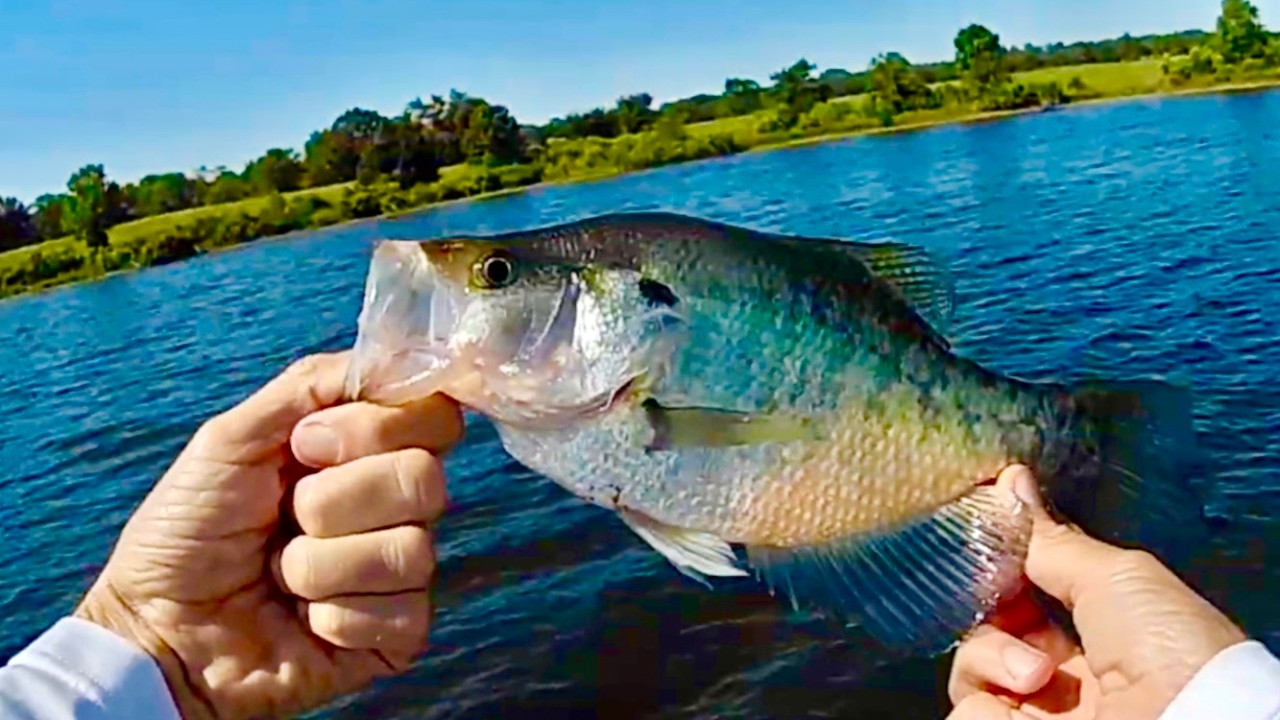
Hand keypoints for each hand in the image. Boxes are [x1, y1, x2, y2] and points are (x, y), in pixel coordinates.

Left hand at [73, 352, 463, 718]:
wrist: (158, 628)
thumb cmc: (187, 530)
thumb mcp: (231, 438)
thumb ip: (309, 387)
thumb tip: (390, 355)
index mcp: (366, 450)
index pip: (434, 414)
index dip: (380, 425)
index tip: (307, 443)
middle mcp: (395, 506)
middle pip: (425, 479)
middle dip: (334, 500)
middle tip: (284, 515)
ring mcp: (402, 571)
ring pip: (409, 549)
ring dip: (320, 565)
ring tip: (280, 575)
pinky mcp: (400, 634)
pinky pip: (400, 612)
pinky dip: (334, 615)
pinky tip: (304, 621)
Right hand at [946, 465, 1246, 719]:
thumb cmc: (1169, 648)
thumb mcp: (1113, 573)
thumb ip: (1050, 538)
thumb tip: (1009, 483)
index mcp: (1098, 633)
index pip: (1027, 596)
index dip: (1006, 570)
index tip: (996, 544)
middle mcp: (1064, 676)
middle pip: (989, 626)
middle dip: (991, 606)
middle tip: (1010, 601)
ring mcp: (1037, 712)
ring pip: (969, 668)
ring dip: (990, 655)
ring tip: (1039, 671)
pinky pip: (966, 710)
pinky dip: (984, 699)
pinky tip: (1026, 695)